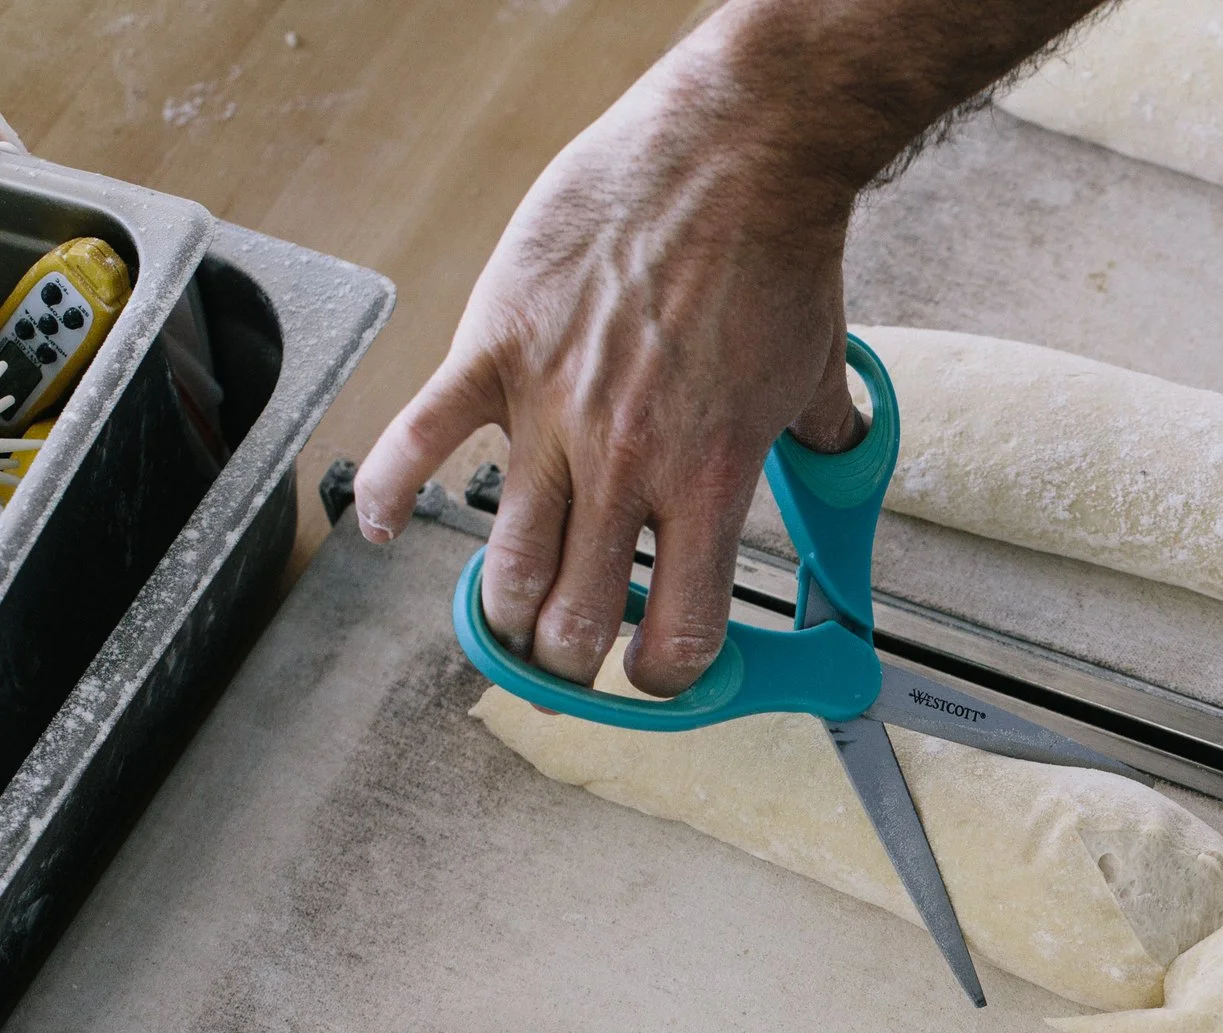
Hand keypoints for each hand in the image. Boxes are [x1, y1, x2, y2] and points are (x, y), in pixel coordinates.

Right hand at [353, 5, 862, 695]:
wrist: (729, 159)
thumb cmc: (773, 260)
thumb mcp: (818, 378)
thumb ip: (823, 444)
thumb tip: (839, 467)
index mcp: (710, 482)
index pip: (676, 636)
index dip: (665, 675)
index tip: (657, 670)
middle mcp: (625, 462)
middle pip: (574, 620)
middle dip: (574, 658)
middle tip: (577, 652)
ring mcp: (550, 410)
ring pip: (503, 563)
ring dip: (506, 608)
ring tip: (516, 614)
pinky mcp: (492, 349)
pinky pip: (414, 442)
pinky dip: (384, 496)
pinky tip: (376, 529)